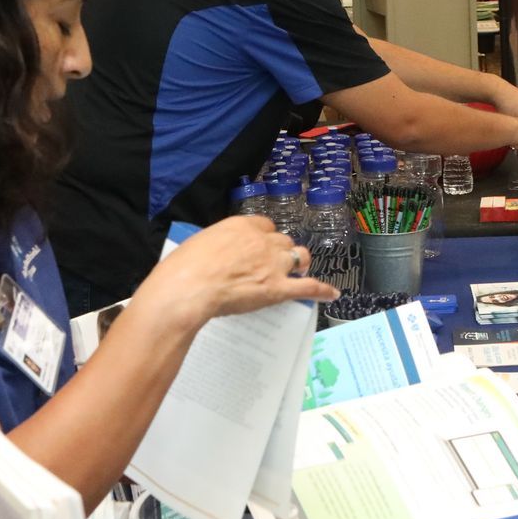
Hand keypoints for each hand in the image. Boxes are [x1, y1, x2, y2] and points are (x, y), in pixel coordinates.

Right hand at [139, 216, 337, 324]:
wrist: (188, 287)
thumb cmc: (185, 267)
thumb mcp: (201, 242)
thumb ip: (220, 244)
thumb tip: (222, 252)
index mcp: (242, 225)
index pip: (265, 225)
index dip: (265, 237)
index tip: (262, 245)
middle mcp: (263, 241)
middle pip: (283, 241)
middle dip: (281, 251)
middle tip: (274, 263)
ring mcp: (274, 264)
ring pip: (299, 257)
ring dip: (300, 263)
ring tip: (300, 270)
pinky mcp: (278, 288)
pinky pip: (308, 287)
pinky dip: (322, 290)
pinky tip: (332, 294)